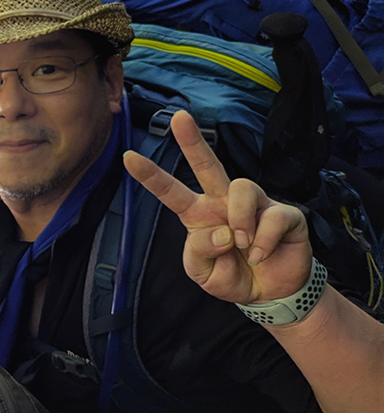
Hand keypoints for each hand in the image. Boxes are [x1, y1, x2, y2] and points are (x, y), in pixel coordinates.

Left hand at [123, 110, 312, 305]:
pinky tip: (261, 254)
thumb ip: (200, 252)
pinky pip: (273, 216)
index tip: (128, 157)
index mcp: (199, 215)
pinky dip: (264, 241)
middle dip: (193, 141)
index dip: (151, 176)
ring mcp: (256, 205)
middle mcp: (224, 202)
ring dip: (240, 218)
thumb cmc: (231, 276)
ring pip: (242, 186)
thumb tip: (221, 231)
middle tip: (178, 118)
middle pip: (207, 164)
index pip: (171, 192)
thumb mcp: (203, 273)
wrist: (269, 295)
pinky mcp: (284, 214)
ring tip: (243, 245)